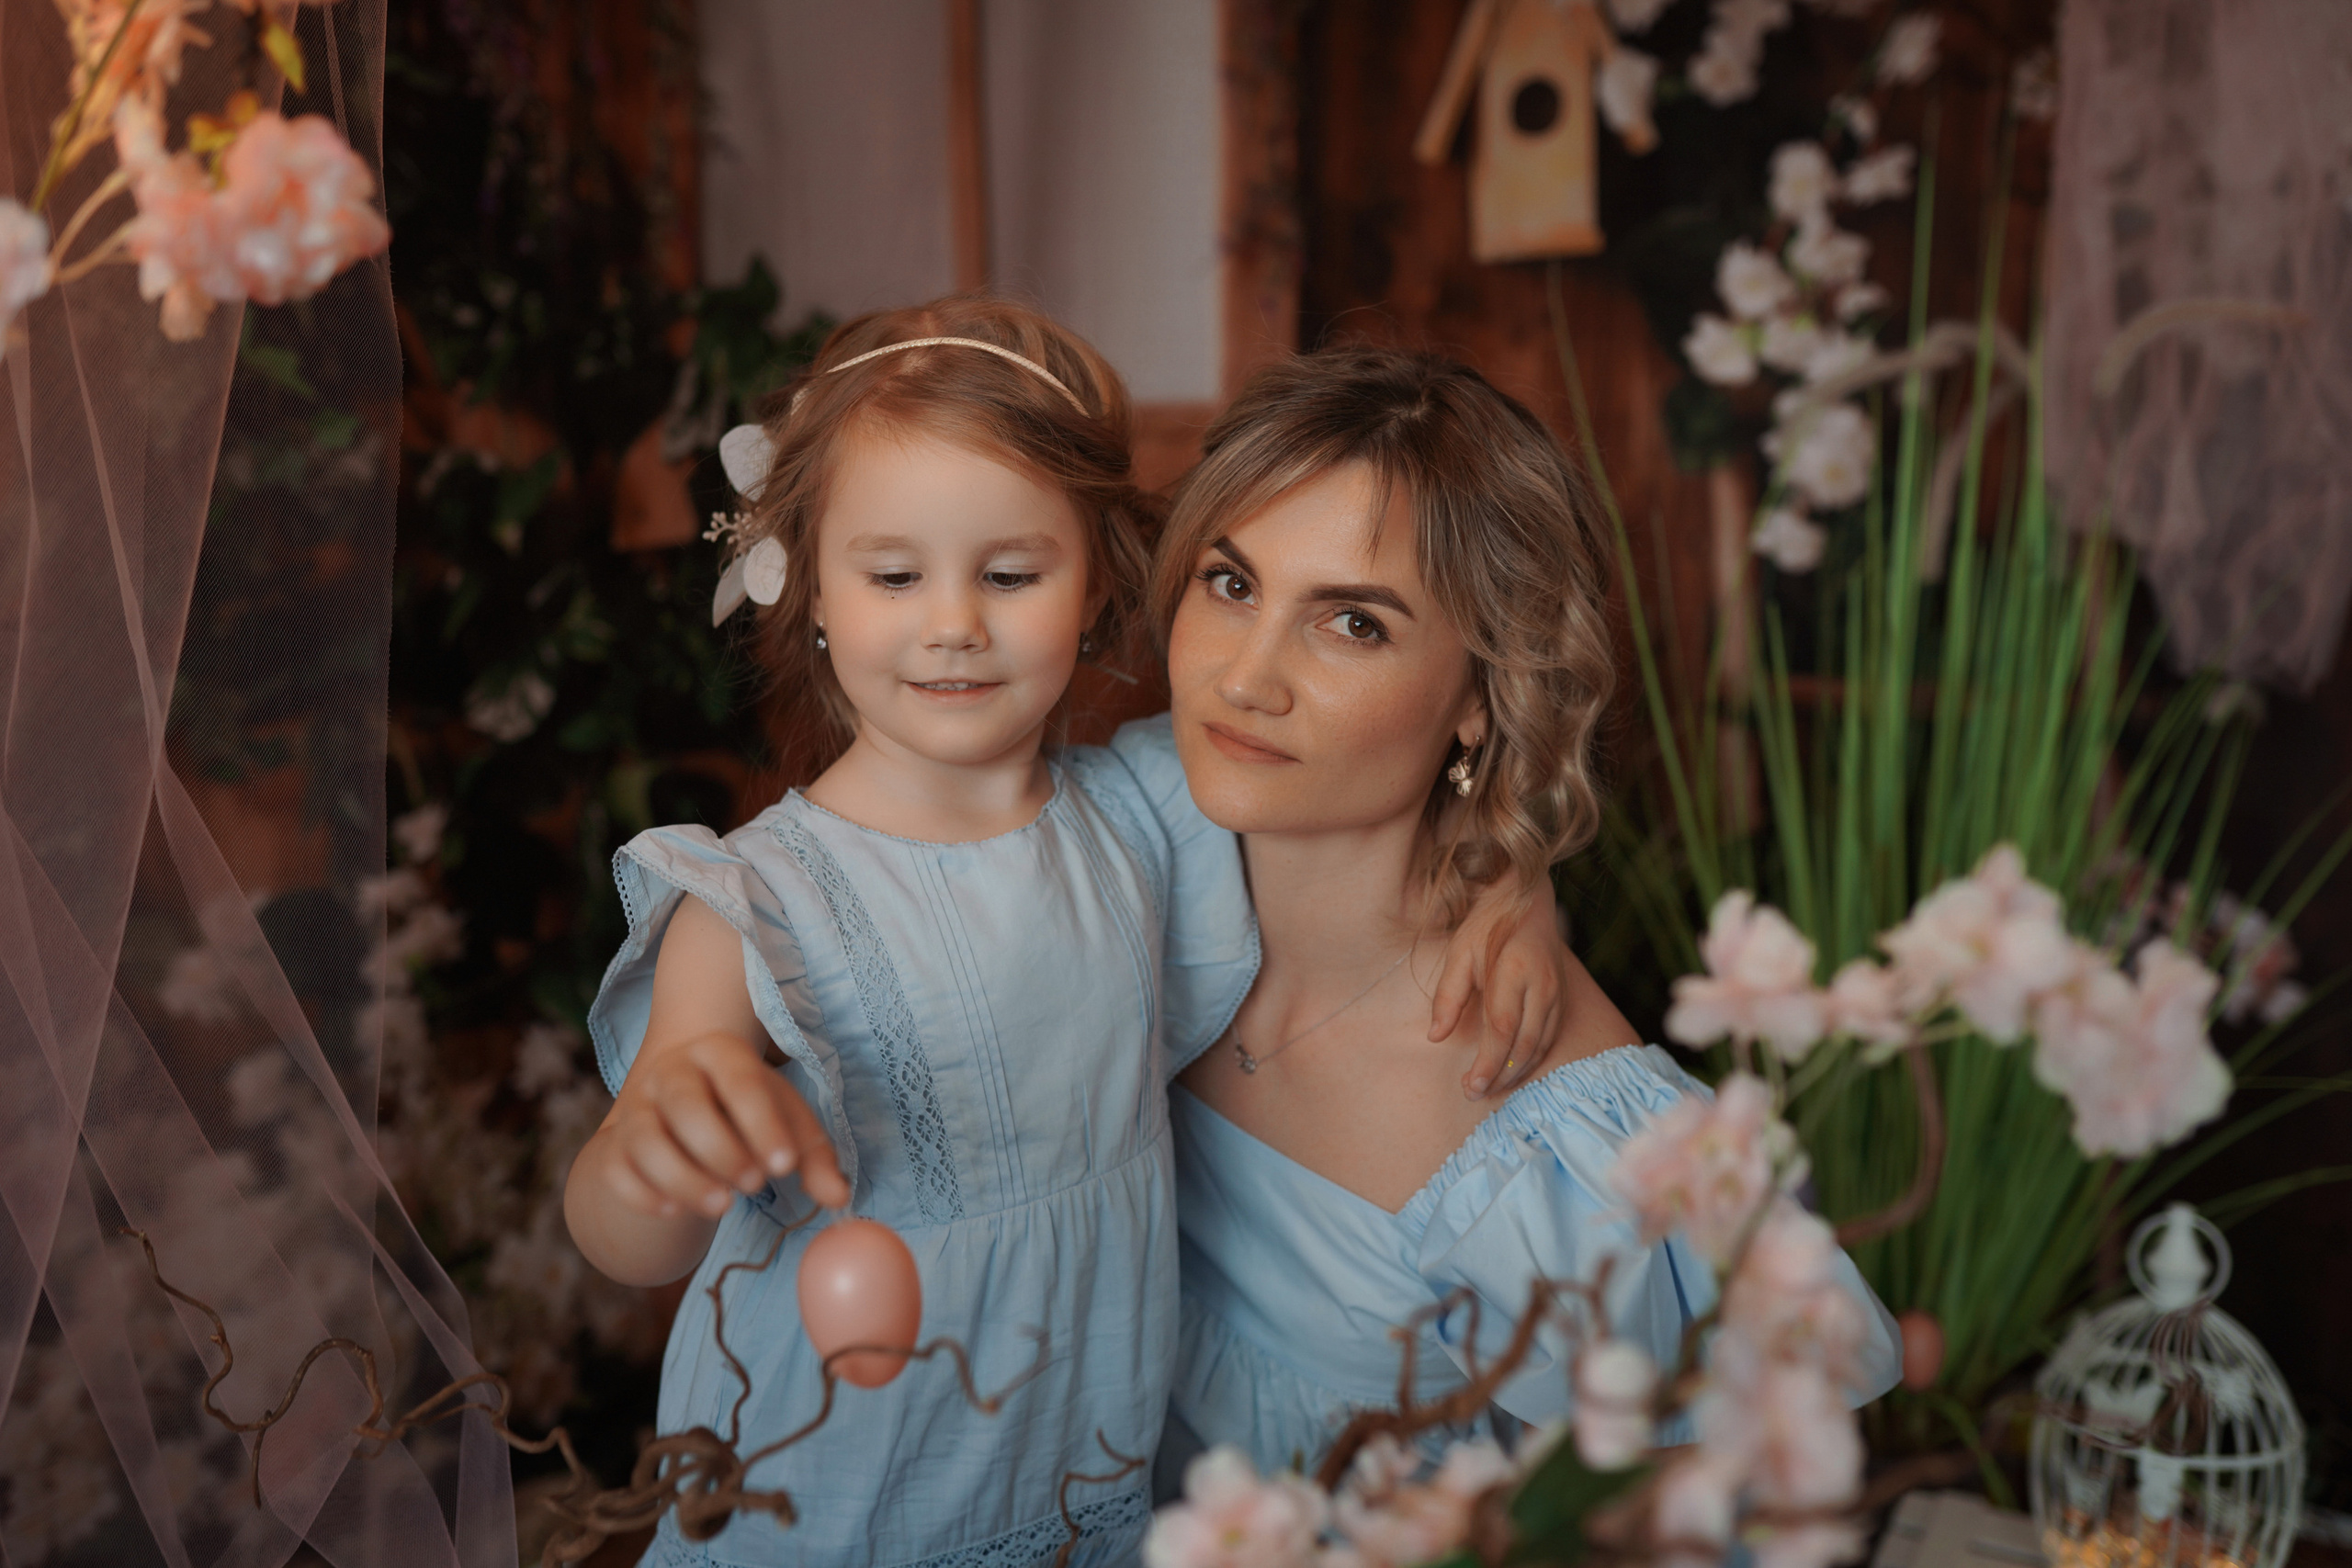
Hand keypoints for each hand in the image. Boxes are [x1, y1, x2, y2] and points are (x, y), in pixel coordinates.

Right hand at [598, 1030, 850, 1217]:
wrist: (678, 1115)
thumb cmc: (744, 1116)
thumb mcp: (785, 1124)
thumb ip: (814, 1159)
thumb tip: (839, 1199)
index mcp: (719, 1053)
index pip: (740, 1081)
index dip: (762, 1124)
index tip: (786, 1167)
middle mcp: (671, 1072)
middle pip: (685, 1105)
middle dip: (721, 1149)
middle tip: (754, 1187)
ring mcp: (636, 1107)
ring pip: (644, 1139)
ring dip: (682, 1177)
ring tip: (721, 1208)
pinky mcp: (614, 1145)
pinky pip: (616, 1169)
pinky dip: (641, 1193)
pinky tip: (675, 1212)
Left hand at [1430, 879, 1569, 1098]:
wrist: (1528, 901)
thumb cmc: (1487, 926)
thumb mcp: (1459, 952)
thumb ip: (1448, 996)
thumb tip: (1435, 1037)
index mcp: (1514, 970)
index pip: (1502, 1029)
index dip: (1487, 1063)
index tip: (1470, 1086)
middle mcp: (1542, 985)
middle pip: (1523, 1045)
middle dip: (1499, 1076)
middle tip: (1474, 1094)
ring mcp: (1557, 993)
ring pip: (1539, 1046)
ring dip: (1515, 1074)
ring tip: (1488, 1089)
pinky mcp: (1563, 999)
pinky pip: (1549, 1039)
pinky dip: (1530, 1061)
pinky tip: (1511, 1072)